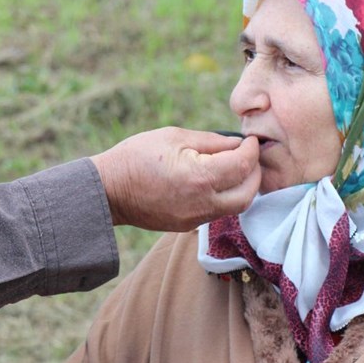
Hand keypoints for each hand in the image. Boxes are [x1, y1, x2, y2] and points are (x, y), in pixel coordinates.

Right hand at [89, 128, 259, 230]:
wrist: (108, 190)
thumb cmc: (137, 156)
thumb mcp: (174, 137)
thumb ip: (211, 141)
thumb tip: (237, 144)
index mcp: (200, 177)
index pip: (242, 165)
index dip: (252, 150)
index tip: (251, 140)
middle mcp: (203, 203)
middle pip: (248, 193)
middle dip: (255, 172)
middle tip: (249, 155)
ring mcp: (195, 218)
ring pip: (236, 207)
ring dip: (243, 187)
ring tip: (236, 168)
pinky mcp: (187, 226)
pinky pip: (218, 212)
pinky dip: (226, 197)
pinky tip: (217, 181)